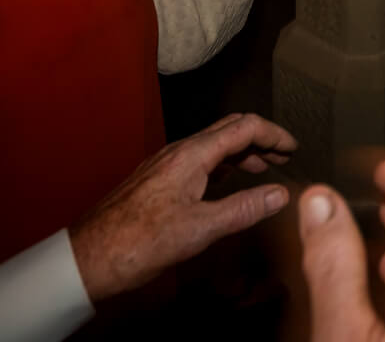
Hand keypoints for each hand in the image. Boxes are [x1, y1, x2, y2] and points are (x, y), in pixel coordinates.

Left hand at [70, 113, 296, 301]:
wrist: (90, 257)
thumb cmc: (140, 243)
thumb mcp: (201, 229)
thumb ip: (244, 208)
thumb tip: (280, 194)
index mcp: (191, 155)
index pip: (243, 127)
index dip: (274, 134)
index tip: (295, 148)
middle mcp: (178, 151)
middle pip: (228, 129)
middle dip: (260, 138)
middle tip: (284, 155)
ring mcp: (164, 164)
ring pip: (212, 145)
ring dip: (241, 151)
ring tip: (263, 168)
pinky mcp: (156, 179)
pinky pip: (197, 160)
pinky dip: (221, 164)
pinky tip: (225, 182)